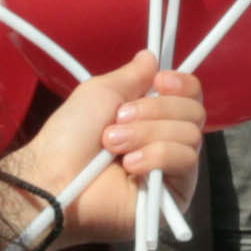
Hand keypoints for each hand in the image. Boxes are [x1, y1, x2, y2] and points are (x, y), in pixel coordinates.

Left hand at [5, 51, 205, 248]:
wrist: (56, 176)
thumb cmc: (70, 136)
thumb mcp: (100, 93)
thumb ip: (132, 75)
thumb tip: (151, 55)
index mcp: (152, 116)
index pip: (190, 95)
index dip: (181, 84)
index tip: (158, 81)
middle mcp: (166, 140)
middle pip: (194, 112)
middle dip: (154, 111)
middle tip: (118, 120)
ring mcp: (171, 169)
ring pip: (190, 135)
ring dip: (147, 134)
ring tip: (114, 146)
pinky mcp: (174, 195)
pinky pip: (186, 161)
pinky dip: (156, 156)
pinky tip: (129, 165)